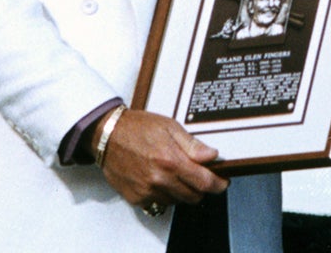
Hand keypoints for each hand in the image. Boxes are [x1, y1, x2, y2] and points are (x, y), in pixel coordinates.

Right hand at [96, 109, 227, 208]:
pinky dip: (164, 194)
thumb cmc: (137, 127)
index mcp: (171, 160)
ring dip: (182, 191)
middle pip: (193, 196)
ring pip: (177, 201)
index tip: (222, 182)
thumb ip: (192, 145)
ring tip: (175, 173)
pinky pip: (159, 203)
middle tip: (198, 175)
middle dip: (200, 187)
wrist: (108, 135)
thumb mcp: (170, 127)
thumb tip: (212, 156)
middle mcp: (159, 179)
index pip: (204, 182)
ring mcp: (147, 191)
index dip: (218, 185)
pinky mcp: (136, 198)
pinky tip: (160, 179)